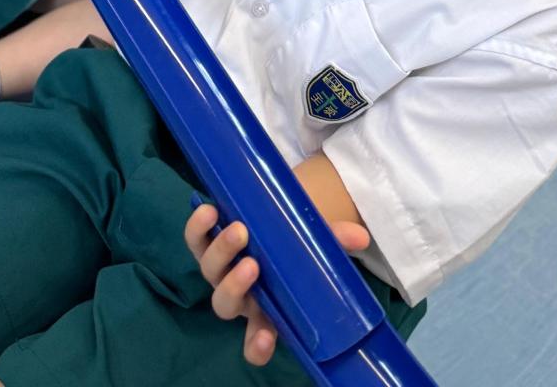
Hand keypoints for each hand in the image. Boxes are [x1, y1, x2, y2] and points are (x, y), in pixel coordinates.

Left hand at [185, 203, 370, 367]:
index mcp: (266, 310)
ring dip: (221, 253)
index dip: (258, 345)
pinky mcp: (205, 244)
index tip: (267, 337)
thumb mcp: (317, 249)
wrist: (270, 219)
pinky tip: (209, 210)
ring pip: (210, 272)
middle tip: (253, 265)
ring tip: (239, 230)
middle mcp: (239, 296)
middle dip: (236, 287)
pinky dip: (198, 228)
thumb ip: (335, 243)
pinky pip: (194, 241)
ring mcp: (219, 270)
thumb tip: (361, 237)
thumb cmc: (294, 247)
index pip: (257, 341)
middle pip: (225, 304)